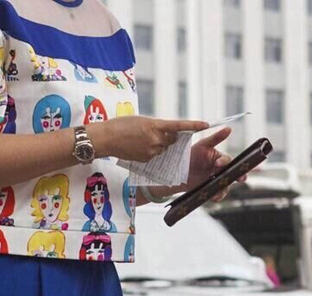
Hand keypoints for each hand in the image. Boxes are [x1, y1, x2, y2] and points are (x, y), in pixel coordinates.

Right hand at [90, 116, 208, 161]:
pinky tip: (137, 147)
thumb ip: (156, 126)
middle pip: (172, 139)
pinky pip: (155, 155)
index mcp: (155, 126)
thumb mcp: (141, 120)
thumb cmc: (121, 125)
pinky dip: (150, 151)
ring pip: (163, 147)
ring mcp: (152, 150)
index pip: (179, 126)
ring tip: (140, 139)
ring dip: (157, 143)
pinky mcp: (148, 159)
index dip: (194, 125)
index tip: (206, 124)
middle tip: (152, 132)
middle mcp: (157, 139)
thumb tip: (167, 131)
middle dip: (168, 136)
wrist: (105, 138)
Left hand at [157, 127, 244, 201]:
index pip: (228, 160)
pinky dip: (218, 196)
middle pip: (233, 174)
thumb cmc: (191, 154)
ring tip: (218, 191)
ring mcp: (216, 180)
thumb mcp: (203, 145)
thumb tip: (229, 128)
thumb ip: (216, 138)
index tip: (218, 164)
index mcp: (220, 159)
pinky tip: (215, 196)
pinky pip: (218, 194)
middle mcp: (221, 170)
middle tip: (240, 178)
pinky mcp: (211, 190)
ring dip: (225, 188)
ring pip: (227, 185)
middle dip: (239, 176)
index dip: (225, 162)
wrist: (178, 170)